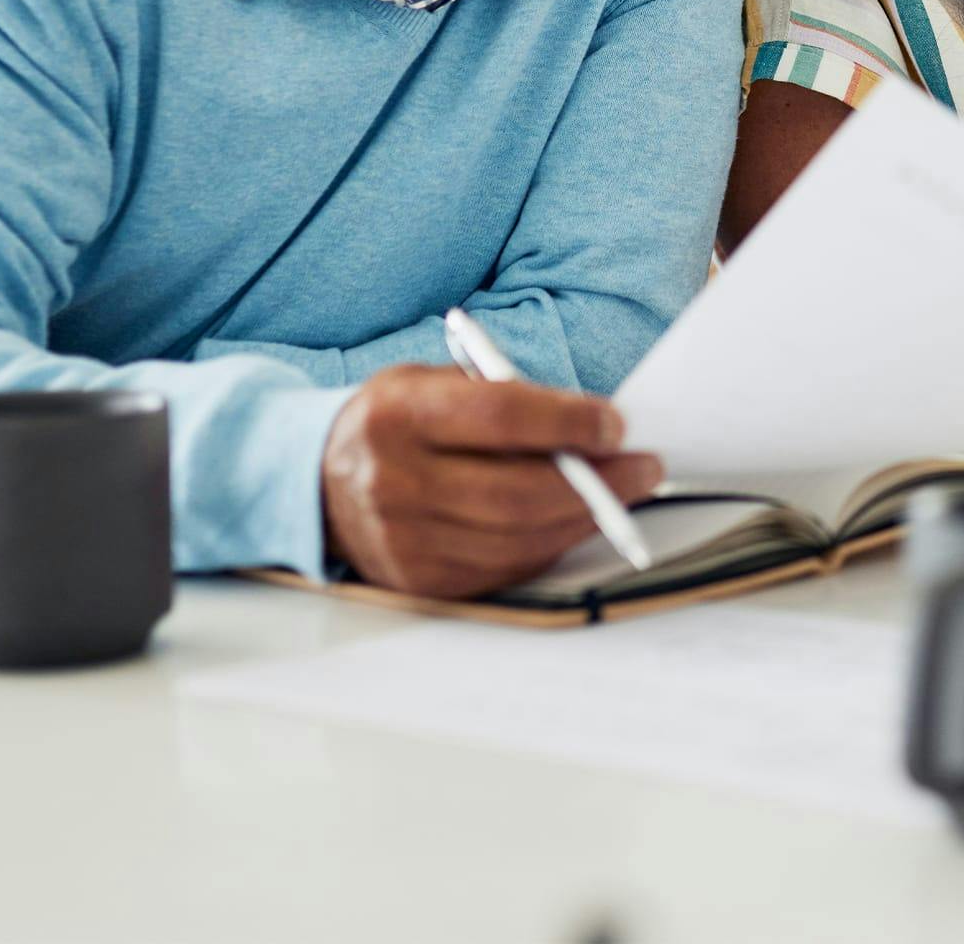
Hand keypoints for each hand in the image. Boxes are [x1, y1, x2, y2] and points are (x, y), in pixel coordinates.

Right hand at [321, 365, 662, 598]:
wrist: (320, 479)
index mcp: (399, 414)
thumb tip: (594, 425)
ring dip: (585, 516)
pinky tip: (577, 521)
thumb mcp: (436, 382)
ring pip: (518, 537)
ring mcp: (403, 541)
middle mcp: (394, 481)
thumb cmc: (400, 420)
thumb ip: (504, 398)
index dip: (568, 422)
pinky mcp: (419, 582)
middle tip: (644, 466)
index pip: (500, 416)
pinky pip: (505, 568)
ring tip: (624, 493)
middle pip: (517, 491)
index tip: (616, 423)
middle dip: (596, 480)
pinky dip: (552, 544)